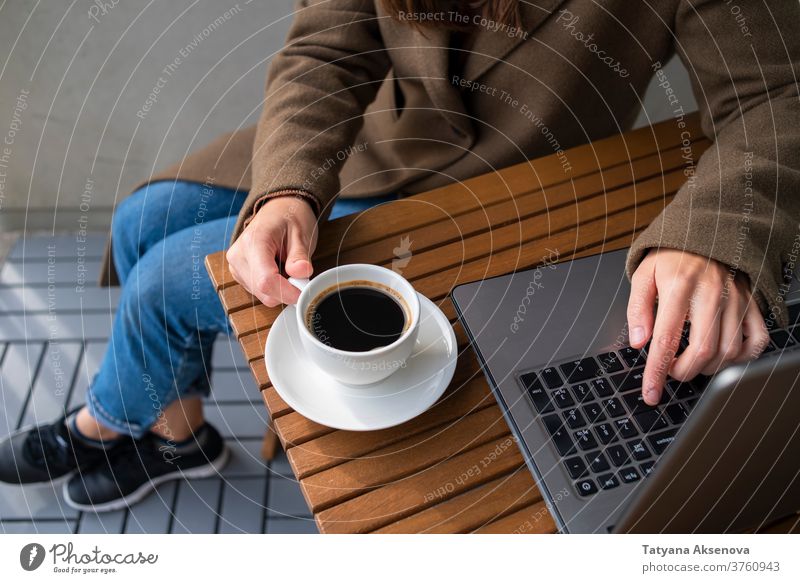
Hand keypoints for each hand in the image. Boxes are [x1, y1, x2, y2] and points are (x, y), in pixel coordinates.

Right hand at [226, 196, 316, 305]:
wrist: (277, 209)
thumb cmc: (289, 218)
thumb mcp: (301, 232)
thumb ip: (300, 255)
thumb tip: (302, 272)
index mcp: (253, 242)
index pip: (266, 281)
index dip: (287, 293)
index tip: (304, 293)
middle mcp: (238, 256)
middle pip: (263, 291)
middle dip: (286, 291)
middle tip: (300, 275)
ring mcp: (235, 266)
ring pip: (262, 295)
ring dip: (280, 289)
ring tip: (288, 267)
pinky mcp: (238, 273)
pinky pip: (259, 292)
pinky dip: (274, 287)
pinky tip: (278, 270)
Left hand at [627, 249, 768, 405]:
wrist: (705, 233)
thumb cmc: (671, 257)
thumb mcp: (643, 275)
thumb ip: (637, 308)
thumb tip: (638, 341)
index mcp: (679, 286)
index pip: (666, 338)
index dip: (657, 371)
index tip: (650, 394)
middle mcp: (711, 294)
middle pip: (702, 351)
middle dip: (682, 373)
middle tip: (670, 372)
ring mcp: (736, 300)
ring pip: (729, 351)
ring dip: (707, 368)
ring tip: (691, 362)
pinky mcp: (752, 303)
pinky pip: (757, 340)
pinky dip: (742, 357)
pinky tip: (722, 356)